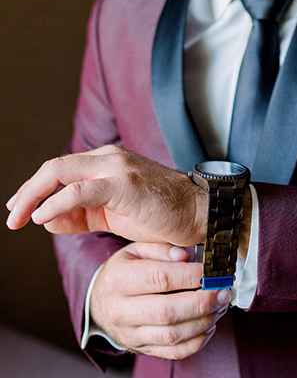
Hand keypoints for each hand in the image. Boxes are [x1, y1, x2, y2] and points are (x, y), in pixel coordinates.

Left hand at [6, 144, 207, 245]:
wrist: (198, 213)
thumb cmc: (159, 215)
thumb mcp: (112, 215)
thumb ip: (80, 215)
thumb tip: (47, 220)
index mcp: (106, 162)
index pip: (60, 170)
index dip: (34, 189)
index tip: (18, 209)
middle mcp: (109, 158)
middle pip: (54, 166)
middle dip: (27, 191)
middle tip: (12, 215)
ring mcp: (117, 168)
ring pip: (61, 172)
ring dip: (34, 197)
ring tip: (21, 218)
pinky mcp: (125, 184)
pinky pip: (80, 190)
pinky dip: (57, 203)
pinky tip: (44, 217)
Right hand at [90, 242, 230, 359]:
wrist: (100, 302)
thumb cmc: (124, 271)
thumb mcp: (136, 250)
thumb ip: (162, 249)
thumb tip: (187, 257)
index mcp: (119, 279)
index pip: (160, 278)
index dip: (190, 275)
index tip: (212, 271)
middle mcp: (121, 310)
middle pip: (167, 311)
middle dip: (202, 302)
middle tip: (223, 291)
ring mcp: (130, 334)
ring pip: (173, 335)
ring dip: (204, 321)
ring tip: (221, 305)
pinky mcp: (142, 349)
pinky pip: (174, 353)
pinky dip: (198, 341)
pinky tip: (209, 324)